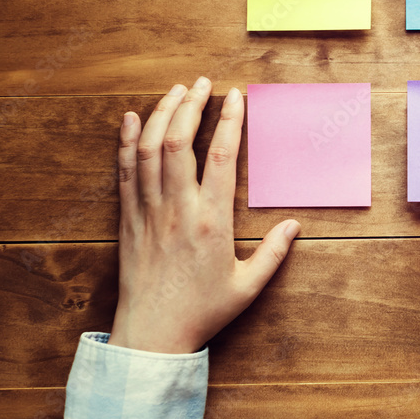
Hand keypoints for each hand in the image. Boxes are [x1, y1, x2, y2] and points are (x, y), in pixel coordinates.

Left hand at [109, 78, 300, 353]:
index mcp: (210, 220)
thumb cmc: (202, 311)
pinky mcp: (128, 218)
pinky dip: (126, 140)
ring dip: (160, 114)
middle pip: (179, 142)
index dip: (229, 121)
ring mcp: (148, 211)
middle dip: (191, 105)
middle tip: (203, 83)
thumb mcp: (248, 286)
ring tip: (176, 91)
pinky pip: (124, 171)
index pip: (221, 156)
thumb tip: (295, 225)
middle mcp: (177, 208)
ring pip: (149, 149)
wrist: (152, 335)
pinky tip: (130, 119)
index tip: (236, 97)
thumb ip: (274, 253)